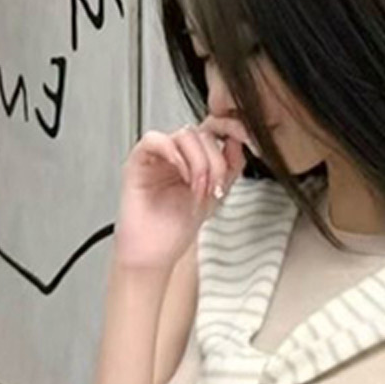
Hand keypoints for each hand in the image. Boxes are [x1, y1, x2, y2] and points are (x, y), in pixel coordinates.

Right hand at [112, 113, 252, 273]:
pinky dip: (175, 155)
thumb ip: (230, 168)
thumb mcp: (216, 196)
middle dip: (216, 161)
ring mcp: (158, 156)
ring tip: (200, 189)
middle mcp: (176, 154)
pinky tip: (184, 177)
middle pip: (203, 133)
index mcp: (194, 159)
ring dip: (200, 162)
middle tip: (215, 188)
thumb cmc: (177, 229)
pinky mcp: (138, 160)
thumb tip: (239, 141)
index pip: (214, 131)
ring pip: (185, 135)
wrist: (155, 252)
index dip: (231, 132)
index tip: (246, 143)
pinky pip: (155, 140)